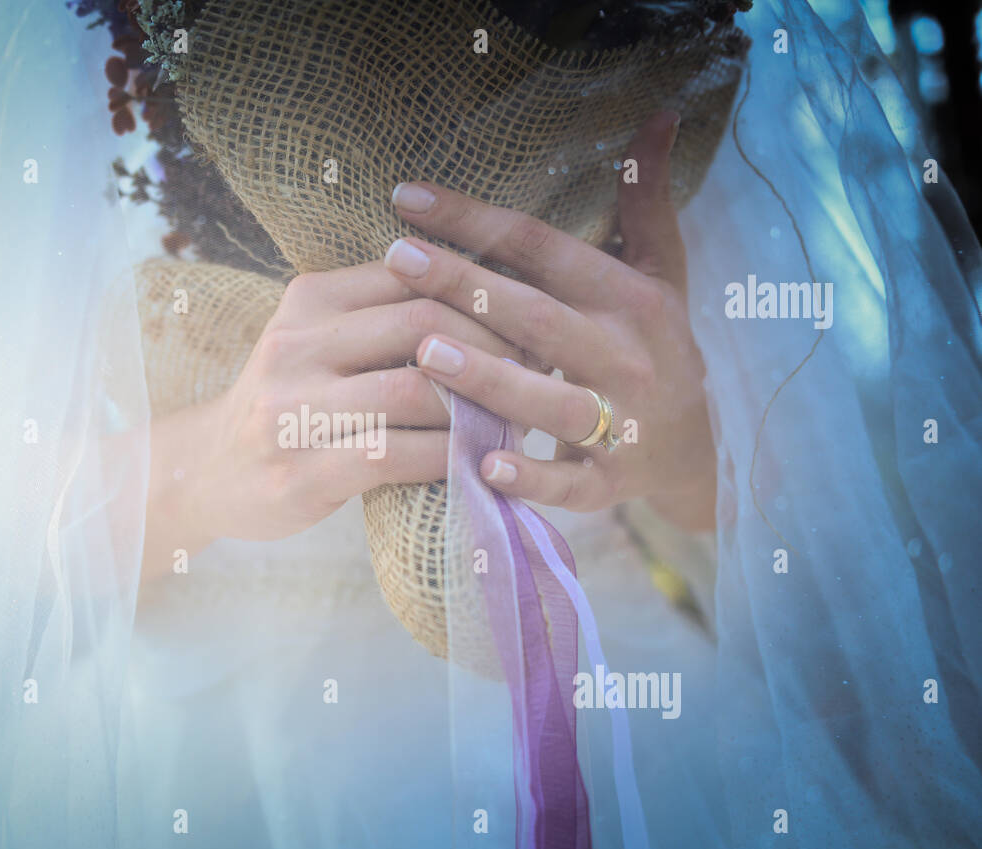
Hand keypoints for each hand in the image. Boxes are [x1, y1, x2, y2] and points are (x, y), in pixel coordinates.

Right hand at [140, 261, 524, 579]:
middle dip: (494, 348)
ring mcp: (292, 409)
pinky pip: (396, 454)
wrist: (207, 472)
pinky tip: (477, 464)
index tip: (528, 319)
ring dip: (479, 407)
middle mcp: (295, 343)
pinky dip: (448, 457)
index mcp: (308, 299)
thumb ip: (379, 316)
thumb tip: (487, 297)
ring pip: (416, 390)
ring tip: (516, 419)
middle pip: (424, 325)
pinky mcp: (301, 470)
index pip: (415, 275)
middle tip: (539, 371)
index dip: (483, 295)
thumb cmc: (286, 404)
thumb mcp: (315, 341)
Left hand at [383, 111, 715, 530]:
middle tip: (398, 258)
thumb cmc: (657, 349)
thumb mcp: (660, 274)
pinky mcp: (612, 482)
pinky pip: (571, 483)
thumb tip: (657, 117)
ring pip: (554, 400)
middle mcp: (627, 355)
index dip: (476, 220)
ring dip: (493, 379)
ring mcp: (621, 422)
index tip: (407, 198)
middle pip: (538, 316)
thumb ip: (644, 202)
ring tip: (426, 354)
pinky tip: (484, 463)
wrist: (698, 451)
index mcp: (630, 298)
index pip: (542, 248)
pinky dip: (533, 478)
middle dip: (467, 287)